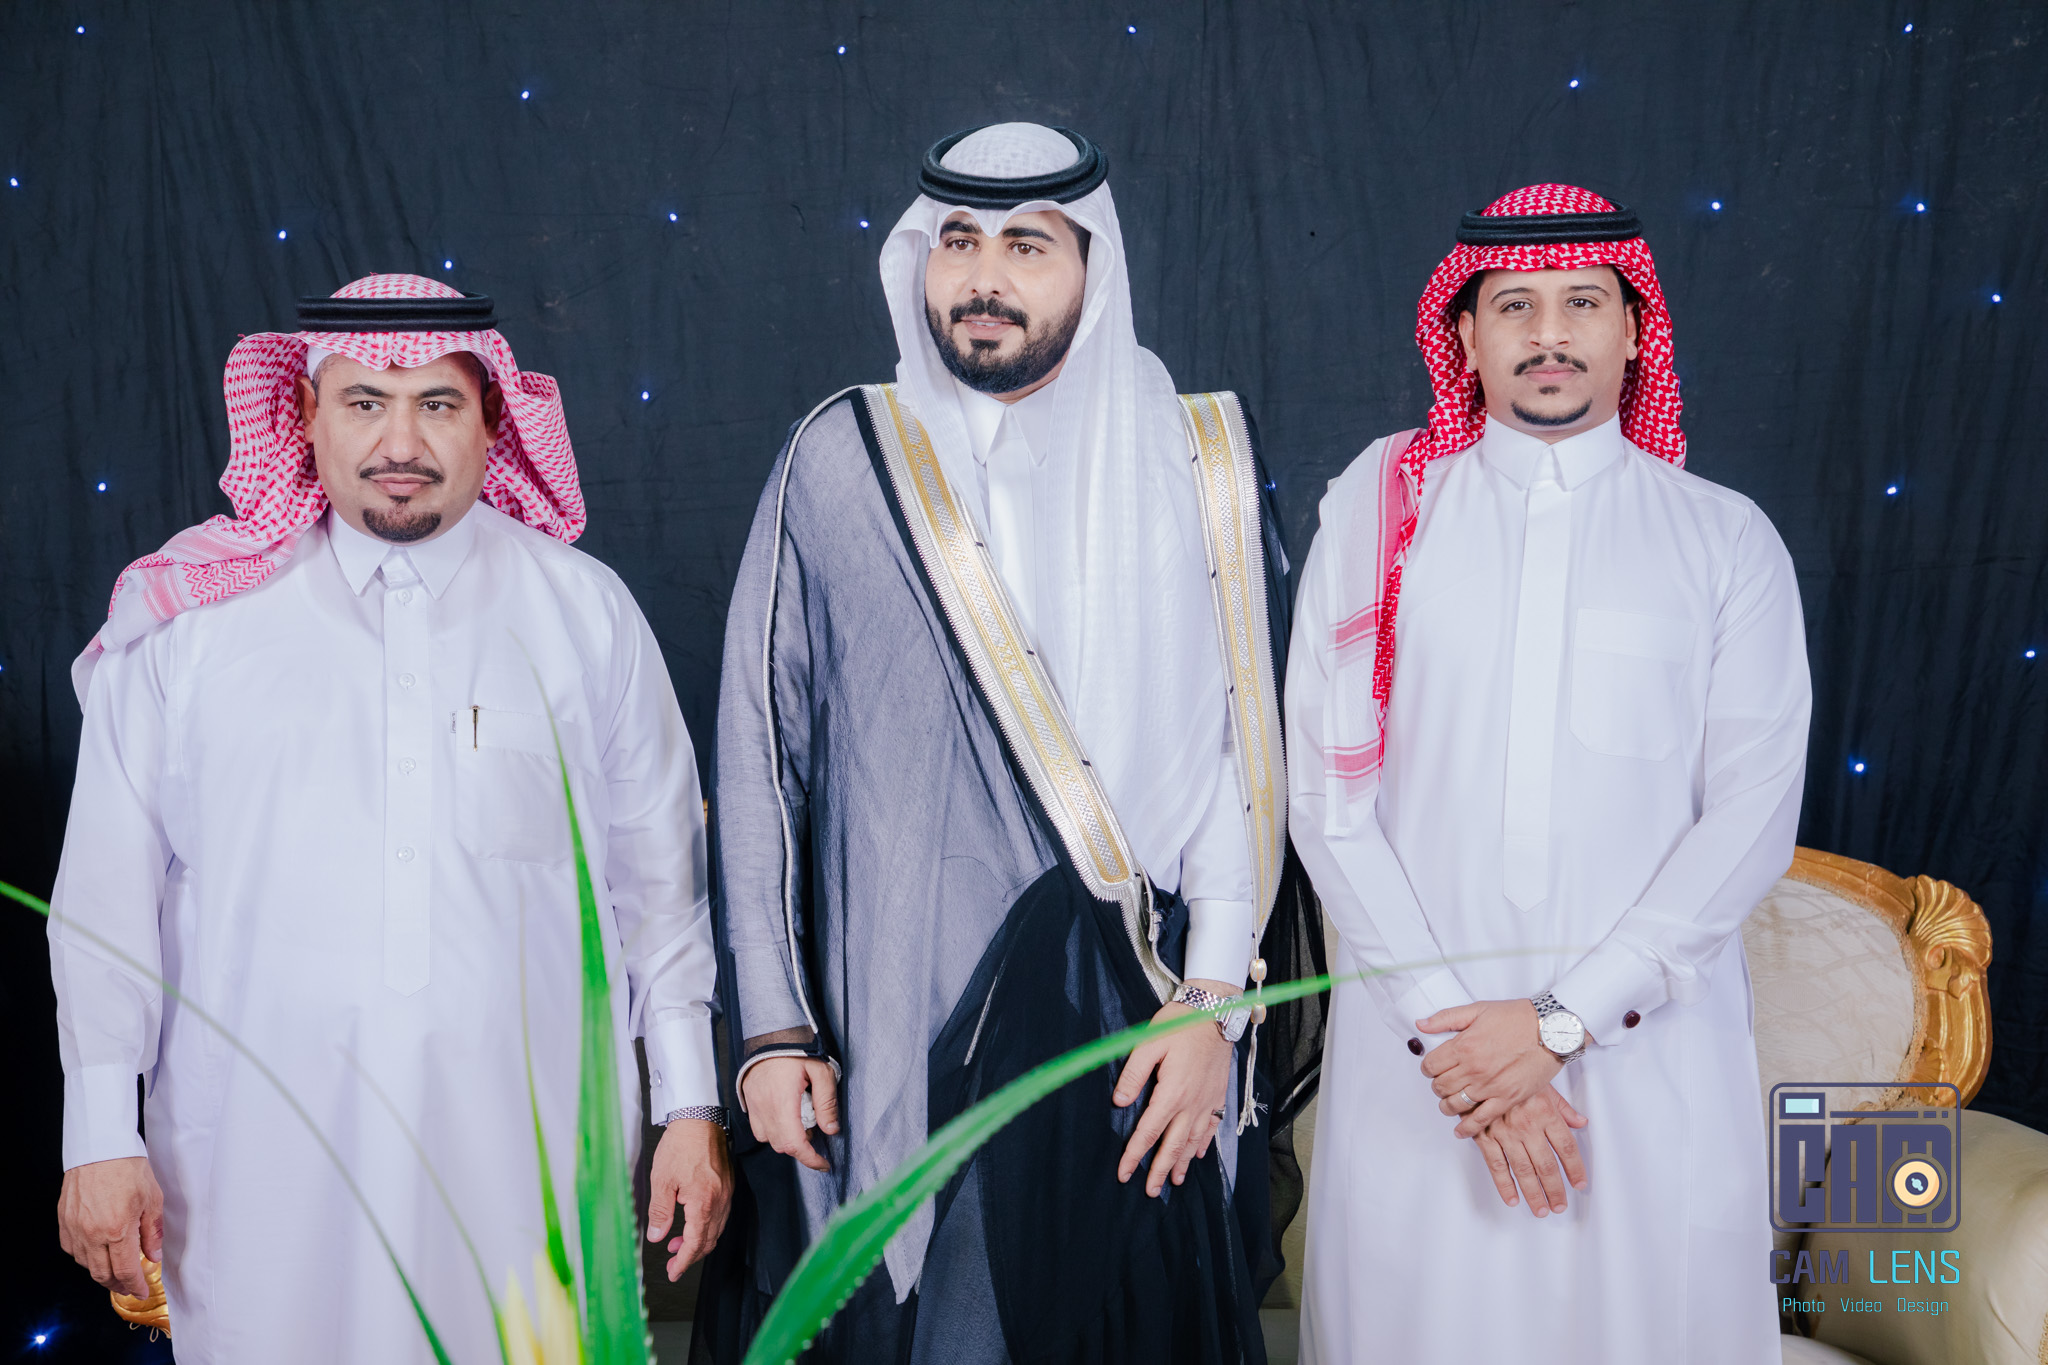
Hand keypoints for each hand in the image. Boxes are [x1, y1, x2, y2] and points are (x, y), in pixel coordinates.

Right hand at [57, 1156, 162, 1297]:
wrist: (101, 1147)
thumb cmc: (128, 1168)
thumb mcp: (153, 1198)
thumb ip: (153, 1232)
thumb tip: (153, 1256)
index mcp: (117, 1230)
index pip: (125, 1271)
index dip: (135, 1285)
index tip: (142, 1291)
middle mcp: (92, 1234)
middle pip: (103, 1274)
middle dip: (118, 1285)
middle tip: (130, 1285)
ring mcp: (75, 1228)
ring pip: (85, 1265)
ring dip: (101, 1273)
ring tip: (116, 1270)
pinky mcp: (64, 1221)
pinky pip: (72, 1250)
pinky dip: (85, 1258)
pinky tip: (97, 1254)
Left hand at [646, 1119, 732, 1279]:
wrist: (699, 1119)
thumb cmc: (681, 1145)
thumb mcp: (662, 1180)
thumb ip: (660, 1212)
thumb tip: (656, 1236)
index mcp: (704, 1202)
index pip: (696, 1243)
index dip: (684, 1261)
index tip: (673, 1272)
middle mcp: (720, 1200)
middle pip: (709, 1240)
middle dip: (691, 1255)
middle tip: (673, 1263)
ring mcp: (726, 1193)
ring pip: (716, 1228)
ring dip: (698, 1241)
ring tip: (676, 1245)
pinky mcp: (726, 1185)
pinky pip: (720, 1215)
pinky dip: (706, 1226)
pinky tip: (691, 1223)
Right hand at [739, 1056, 838, 1172]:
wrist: (769, 1033)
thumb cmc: (795, 1048)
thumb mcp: (821, 1070)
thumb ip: (827, 1102)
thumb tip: (831, 1129)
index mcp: (783, 1101)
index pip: (794, 1143)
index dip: (810, 1159)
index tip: (823, 1163)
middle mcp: (765, 1107)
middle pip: (782, 1145)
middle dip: (801, 1147)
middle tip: (816, 1131)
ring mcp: (754, 1106)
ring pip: (769, 1139)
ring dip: (786, 1139)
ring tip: (801, 1121)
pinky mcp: (748, 1102)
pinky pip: (759, 1128)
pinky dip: (773, 1130)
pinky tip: (785, 1116)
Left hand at [1112, 979, 1235, 1197]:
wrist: (1216, 1013)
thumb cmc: (1179, 1024)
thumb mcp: (1148, 1043)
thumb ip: (1133, 1074)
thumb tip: (1119, 1102)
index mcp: (1171, 1093)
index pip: (1148, 1132)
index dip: (1134, 1155)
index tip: (1123, 1173)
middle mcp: (1191, 1103)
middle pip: (1173, 1145)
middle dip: (1159, 1170)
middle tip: (1150, 1192)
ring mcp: (1207, 1101)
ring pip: (1193, 1141)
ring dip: (1181, 1163)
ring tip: (1173, 1181)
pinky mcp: (1218, 1095)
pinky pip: (1211, 1127)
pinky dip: (1203, 1145)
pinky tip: (1197, 1155)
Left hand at [1419, 998, 1579, 1137]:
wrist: (1550, 1030)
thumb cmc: (1517, 1017)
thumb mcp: (1477, 1009)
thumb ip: (1446, 1018)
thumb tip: (1421, 1025)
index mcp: (1463, 1046)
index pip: (1430, 1066)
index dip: (1428, 1068)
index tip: (1432, 1068)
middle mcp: (1474, 1069)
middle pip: (1441, 1086)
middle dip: (1438, 1086)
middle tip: (1443, 1084)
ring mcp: (1490, 1086)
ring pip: (1456, 1104)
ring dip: (1448, 1105)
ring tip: (1449, 1103)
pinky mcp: (1507, 1099)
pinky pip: (1481, 1119)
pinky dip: (1468, 1127)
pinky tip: (1460, 1130)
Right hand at [1471, 1086, 1589, 1216]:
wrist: (1481, 1064)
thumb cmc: (1514, 1074)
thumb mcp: (1544, 1085)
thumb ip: (1563, 1108)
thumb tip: (1581, 1123)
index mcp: (1544, 1112)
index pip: (1567, 1147)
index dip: (1575, 1169)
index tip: (1579, 1184)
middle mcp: (1527, 1126)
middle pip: (1546, 1165)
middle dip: (1555, 1189)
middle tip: (1560, 1206)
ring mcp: (1505, 1133)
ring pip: (1523, 1170)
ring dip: (1533, 1193)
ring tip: (1541, 1210)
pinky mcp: (1484, 1135)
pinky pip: (1496, 1165)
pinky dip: (1504, 1185)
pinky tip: (1512, 1199)